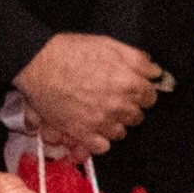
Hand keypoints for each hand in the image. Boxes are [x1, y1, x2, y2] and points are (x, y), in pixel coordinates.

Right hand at [10, 33, 165, 155]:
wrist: (38, 63)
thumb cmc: (71, 51)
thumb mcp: (110, 45)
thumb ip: (137, 60)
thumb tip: (155, 71)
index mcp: (129, 83)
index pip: (150, 97)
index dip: (141, 93)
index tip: (133, 91)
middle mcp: (118, 105)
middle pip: (136, 117)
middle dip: (127, 109)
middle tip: (113, 100)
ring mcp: (101, 121)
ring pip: (120, 133)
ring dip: (113, 125)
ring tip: (99, 113)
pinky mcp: (82, 133)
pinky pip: (102, 147)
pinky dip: (99, 141)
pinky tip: (92, 129)